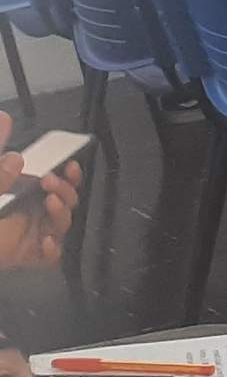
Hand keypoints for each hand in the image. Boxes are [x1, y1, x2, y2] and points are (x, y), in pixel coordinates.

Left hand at [0, 115, 81, 270]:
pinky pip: (50, 257)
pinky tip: (44, 242)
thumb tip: (4, 119)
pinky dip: (52, 250)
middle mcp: (25, 214)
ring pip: (61, 226)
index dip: (69, 175)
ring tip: (50, 201)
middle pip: (65, 202)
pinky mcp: (23, 258)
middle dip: (67, 190)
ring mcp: (26, 237)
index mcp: (18, 193)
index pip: (54, 182)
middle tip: (51, 182)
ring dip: (63, 213)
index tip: (70, 165)